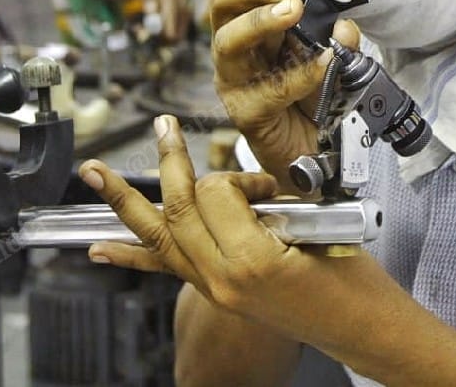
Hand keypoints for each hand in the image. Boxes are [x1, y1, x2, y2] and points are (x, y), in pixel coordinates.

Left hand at [78, 115, 386, 346]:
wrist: (360, 327)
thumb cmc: (352, 282)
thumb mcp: (319, 227)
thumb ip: (274, 203)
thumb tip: (248, 187)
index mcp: (251, 261)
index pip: (215, 193)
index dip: (239, 176)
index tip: (265, 184)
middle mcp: (222, 279)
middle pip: (179, 209)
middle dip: (171, 166)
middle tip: (163, 128)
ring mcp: (214, 289)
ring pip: (158, 237)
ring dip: (124, 203)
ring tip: (95, 174)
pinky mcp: (215, 292)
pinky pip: (164, 270)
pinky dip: (130, 257)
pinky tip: (100, 250)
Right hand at [209, 0, 359, 188]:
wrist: (314, 151)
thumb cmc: (313, 97)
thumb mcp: (332, 57)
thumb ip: (339, 38)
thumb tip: (343, 24)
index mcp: (252, 25)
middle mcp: (236, 48)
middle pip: (223, 2)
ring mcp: (234, 81)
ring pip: (228, 42)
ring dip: (260, 21)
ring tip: (293, 10)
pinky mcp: (245, 113)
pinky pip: (266, 90)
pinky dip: (298, 74)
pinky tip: (323, 63)